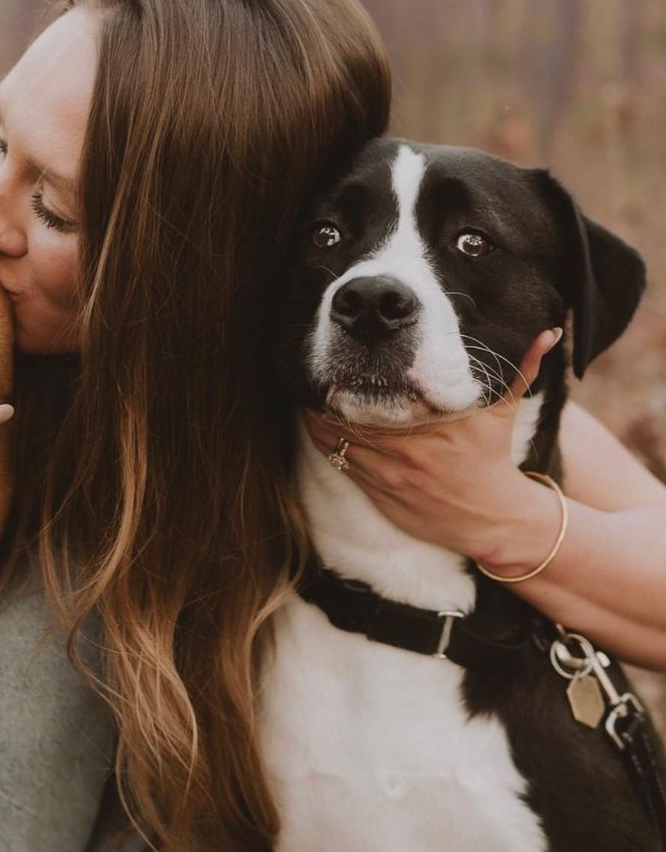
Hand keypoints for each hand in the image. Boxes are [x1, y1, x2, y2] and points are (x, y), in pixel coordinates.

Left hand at [304, 329, 562, 564]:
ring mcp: (388, 474)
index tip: (339, 358)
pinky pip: (338, 462)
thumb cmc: (492, 458)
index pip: (383, 397)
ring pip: (337, 440)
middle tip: (311, 370)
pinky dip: (322, 441)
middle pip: (350, 416)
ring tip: (305, 392)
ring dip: (316, 417)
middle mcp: (408, 450)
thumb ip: (523, 368)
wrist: (490, 520)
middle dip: (326, 394)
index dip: (353, 379)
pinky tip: (312, 422)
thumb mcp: (506, 411)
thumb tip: (547, 332)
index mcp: (435, 426)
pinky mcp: (377, 491)